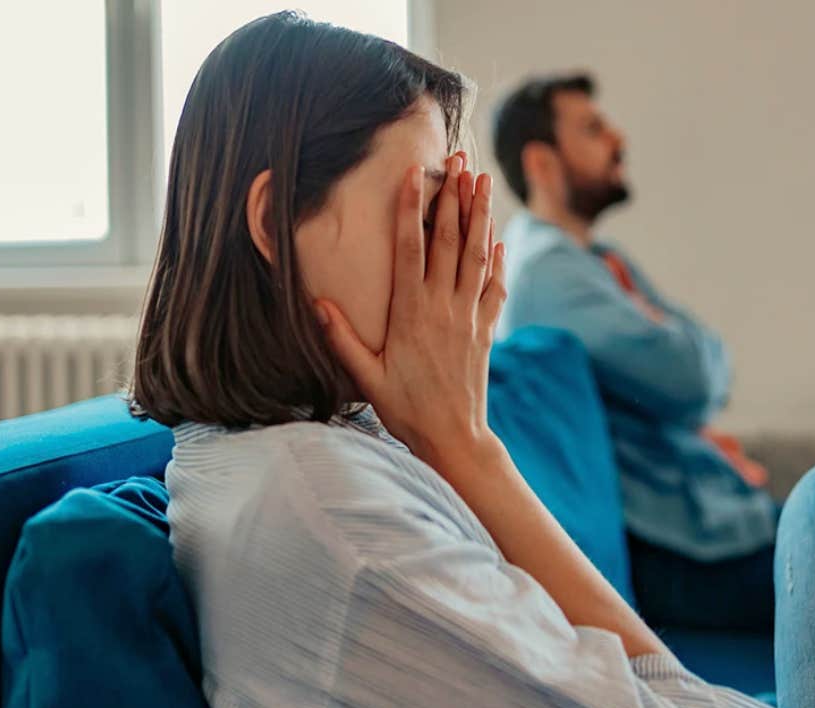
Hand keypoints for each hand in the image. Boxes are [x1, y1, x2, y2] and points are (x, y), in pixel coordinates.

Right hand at [315, 153, 505, 471]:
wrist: (453, 439)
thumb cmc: (404, 409)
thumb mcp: (365, 376)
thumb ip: (341, 338)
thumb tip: (316, 303)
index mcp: (410, 313)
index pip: (410, 248)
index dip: (412, 208)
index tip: (415, 175)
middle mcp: (443, 308)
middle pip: (451, 241)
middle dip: (454, 198)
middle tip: (458, 161)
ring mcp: (468, 317)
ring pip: (477, 256)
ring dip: (480, 216)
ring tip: (483, 181)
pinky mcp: (485, 330)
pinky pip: (494, 286)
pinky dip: (497, 258)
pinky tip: (499, 237)